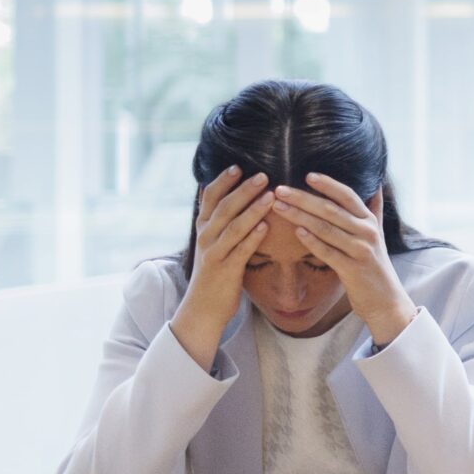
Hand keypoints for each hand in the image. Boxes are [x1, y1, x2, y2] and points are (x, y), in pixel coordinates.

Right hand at [174, 166, 271, 367]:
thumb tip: (227, 196)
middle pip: (224, 207)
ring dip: (252, 209)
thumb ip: (220, 221)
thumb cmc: (215, 272)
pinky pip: (240, 250)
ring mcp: (214, 253)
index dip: (222, 181)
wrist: (202, 308)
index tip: (238, 166)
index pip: (209, 198)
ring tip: (270, 194)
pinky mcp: (225, 270)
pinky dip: (252, 237)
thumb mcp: (213, 243)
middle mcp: (205, 237)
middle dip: (243, 190)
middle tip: (263, 174)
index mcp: (203, 228)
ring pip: (233, 226)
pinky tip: (266, 226)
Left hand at [271, 175, 416, 345]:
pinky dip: (312, 241)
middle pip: (331, 209)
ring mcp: (361, 250)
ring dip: (300, 216)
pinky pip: (328, 252)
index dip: (328, 184)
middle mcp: (367, 232)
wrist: (386, 299)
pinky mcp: (352, 269)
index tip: (307, 175)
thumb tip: (376, 186)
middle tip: (280, 189)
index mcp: (370, 221)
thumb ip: (374, 210)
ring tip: (278, 206)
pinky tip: (297, 232)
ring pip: (326, 228)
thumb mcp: (378, 235)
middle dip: (303, 198)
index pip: (348, 196)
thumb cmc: (375, 266)